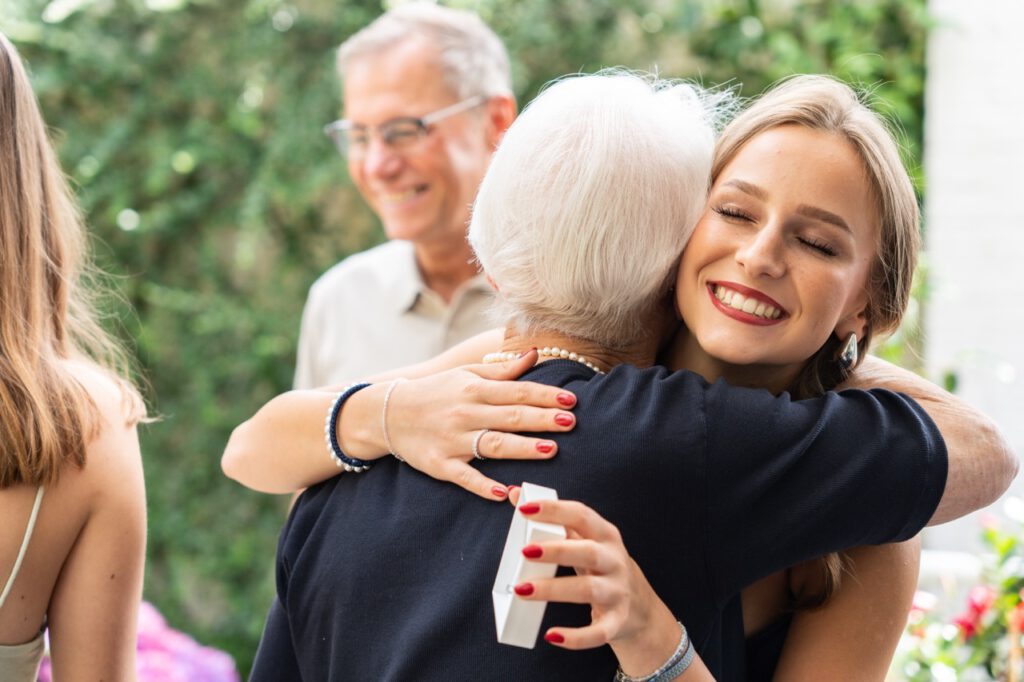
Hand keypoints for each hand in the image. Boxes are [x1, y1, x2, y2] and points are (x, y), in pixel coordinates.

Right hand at [385, 350, 577, 500]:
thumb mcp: (465, 373)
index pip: (517, 391)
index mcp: (474, 389)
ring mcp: (452, 440)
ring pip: (493, 445)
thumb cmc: (435, 392)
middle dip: (542, 419)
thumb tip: (534, 355)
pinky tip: (504, 492)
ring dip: (522, 447)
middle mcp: (465, 413)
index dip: (545, 396)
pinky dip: (483, 486)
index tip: (571, 401)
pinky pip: (464, 477)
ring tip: (550, 449)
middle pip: (510, 417)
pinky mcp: (440, 464)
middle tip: (571, 422)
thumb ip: (502, 370)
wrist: (387, 413)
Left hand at [508, 497, 680, 672]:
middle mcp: (615, 560)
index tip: (524, 509)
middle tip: (525, 551)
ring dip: (554, 589)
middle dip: (556, 551)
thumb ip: (553, 521)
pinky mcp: (617, 622)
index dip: (554, 510)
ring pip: (588, 590)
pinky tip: (551, 635)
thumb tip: (514, 494)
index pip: (581, 515)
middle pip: (588, 552)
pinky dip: (576, 636)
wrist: (641, 610)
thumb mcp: (585, 541)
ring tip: (522, 589)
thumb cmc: (602, 568)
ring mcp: (618, 592)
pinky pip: (598, 632)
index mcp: (606, 535)